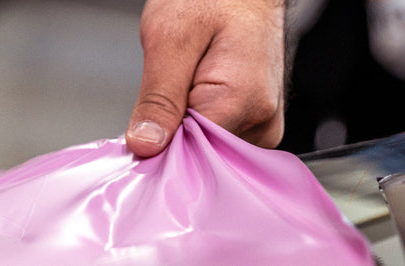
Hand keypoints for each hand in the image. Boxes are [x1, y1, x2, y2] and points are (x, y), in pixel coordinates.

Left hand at [126, 0, 285, 156]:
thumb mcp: (170, 39)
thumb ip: (159, 97)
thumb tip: (145, 145)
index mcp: (244, 104)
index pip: (192, 158)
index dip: (159, 148)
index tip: (143, 132)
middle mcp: (261, 123)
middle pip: (201, 159)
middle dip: (172, 139)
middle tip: (165, 97)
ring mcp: (261, 126)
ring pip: (207, 151)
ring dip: (184, 130)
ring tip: (185, 88)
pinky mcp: (254, 123)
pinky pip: (217, 140)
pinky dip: (197, 126)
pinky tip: (193, 99)